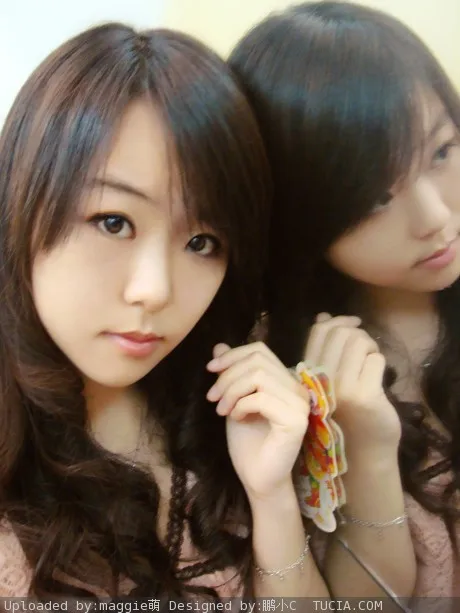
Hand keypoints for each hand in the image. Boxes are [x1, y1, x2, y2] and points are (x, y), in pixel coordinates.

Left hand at [206, 342, 308, 501]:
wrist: (257, 478)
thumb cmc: (247, 442)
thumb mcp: (233, 400)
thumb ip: (231, 374)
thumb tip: (219, 346)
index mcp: (285, 381)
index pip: (260, 350)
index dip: (233, 355)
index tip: (210, 369)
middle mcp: (297, 389)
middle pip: (257, 360)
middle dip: (228, 375)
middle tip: (212, 398)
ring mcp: (300, 405)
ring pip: (259, 376)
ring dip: (232, 391)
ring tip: (222, 410)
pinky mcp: (296, 421)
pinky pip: (262, 398)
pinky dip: (241, 405)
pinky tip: (236, 418)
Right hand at [304, 313, 400, 456]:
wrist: (361, 452)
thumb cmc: (344, 414)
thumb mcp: (326, 380)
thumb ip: (322, 350)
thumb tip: (323, 316)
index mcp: (307, 374)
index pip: (319, 331)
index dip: (337, 320)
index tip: (353, 324)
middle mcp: (320, 380)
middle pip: (341, 333)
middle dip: (359, 333)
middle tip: (366, 347)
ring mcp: (341, 388)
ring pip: (359, 342)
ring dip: (371, 346)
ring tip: (371, 361)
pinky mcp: (364, 395)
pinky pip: (376, 360)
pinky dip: (380, 364)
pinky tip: (378, 379)